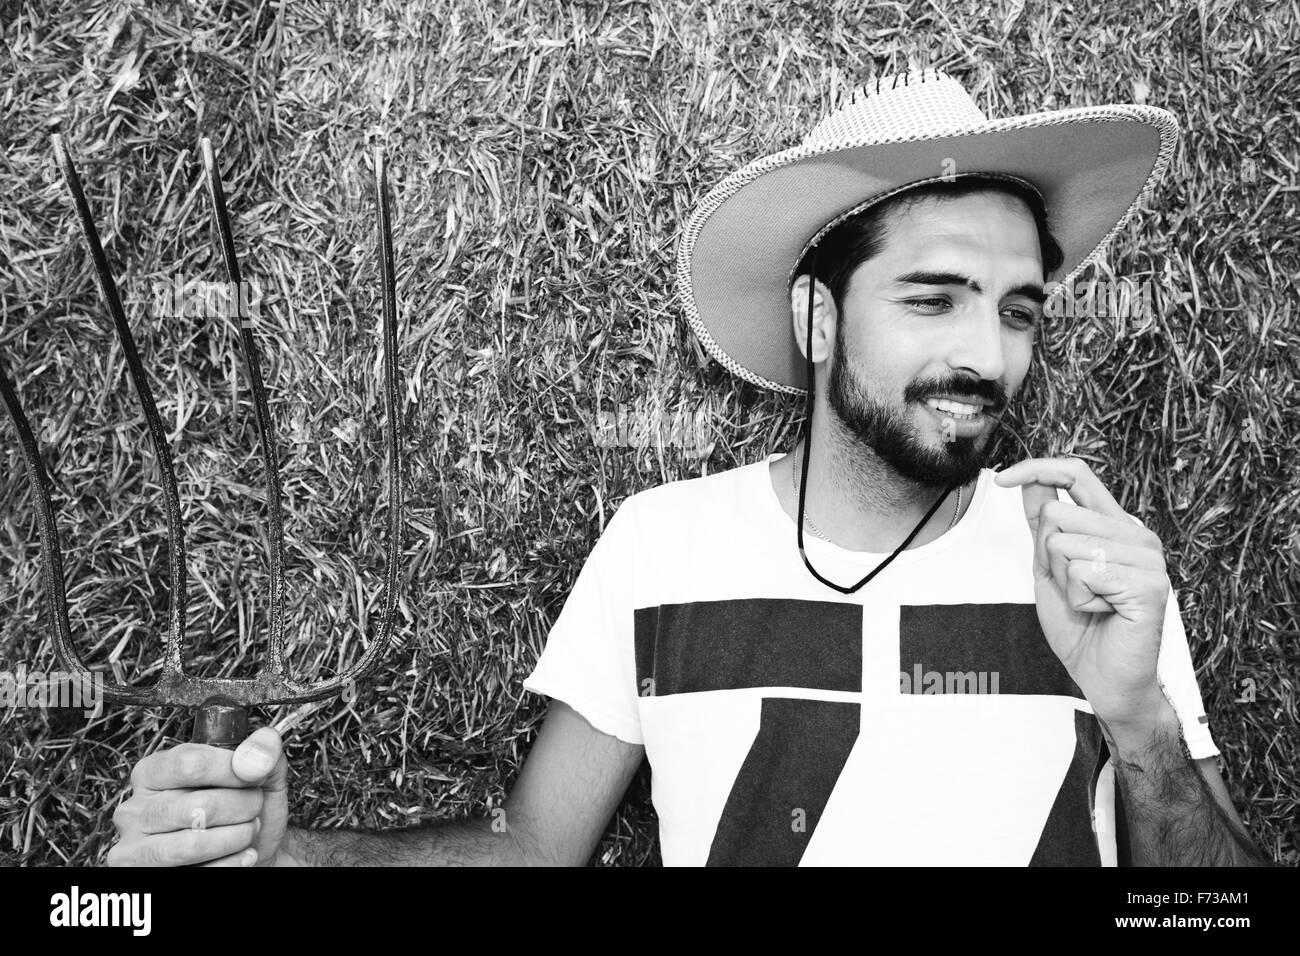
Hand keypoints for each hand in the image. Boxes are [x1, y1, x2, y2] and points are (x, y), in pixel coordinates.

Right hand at [107, 727, 289, 866]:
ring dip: (237, 837)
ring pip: (193, 844)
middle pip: (198, 806)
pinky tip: (244, 854)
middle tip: (255, 807)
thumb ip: (263, 750)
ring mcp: (138, 850)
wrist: (253, 849)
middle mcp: (135, 810)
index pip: (191, 764)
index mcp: (152, 773)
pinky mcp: (150, 878)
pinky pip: (199, 872)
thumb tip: (256, 755)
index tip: (256, 777)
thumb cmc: (246, 807)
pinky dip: (233, 863)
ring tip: (249, 830)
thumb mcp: (260, 771)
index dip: (233, 771)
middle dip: (242, 807)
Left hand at [994, 457, 1170, 730]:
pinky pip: (1082, 572)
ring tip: (1090, 602)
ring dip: (1063, 581)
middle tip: (1074, 589)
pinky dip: (1079, 598)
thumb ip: (1041, 526)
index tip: (1001, 478)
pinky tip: (1102, 613)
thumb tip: (1027, 482)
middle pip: (1056, 515)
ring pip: (1064, 544)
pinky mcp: (1148, 583)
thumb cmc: (1082, 628)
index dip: (1037, 468)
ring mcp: (1146, 557)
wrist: (1106, 679)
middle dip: (1047, 557)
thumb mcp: (1048, 569)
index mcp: (1114, 525)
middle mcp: (1136, 534)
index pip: (1078, 474)